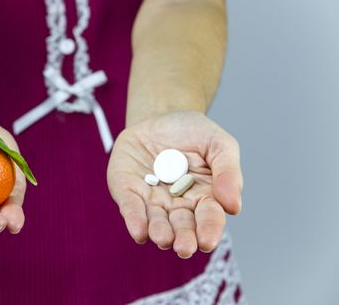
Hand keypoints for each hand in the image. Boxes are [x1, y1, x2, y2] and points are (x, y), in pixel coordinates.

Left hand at [107, 111, 242, 257]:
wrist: (159, 116)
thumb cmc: (193, 133)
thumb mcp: (219, 143)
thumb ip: (228, 171)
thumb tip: (233, 206)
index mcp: (204, 197)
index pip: (209, 217)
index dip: (209, 230)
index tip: (208, 240)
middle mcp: (177, 205)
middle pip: (182, 226)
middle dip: (183, 238)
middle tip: (184, 247)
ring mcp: (151, 200)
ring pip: (156, 221)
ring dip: (159, 232)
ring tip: (163, 238)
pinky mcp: (128, 191)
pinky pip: (131, 207)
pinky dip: (134, 219)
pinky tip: (139, 231)